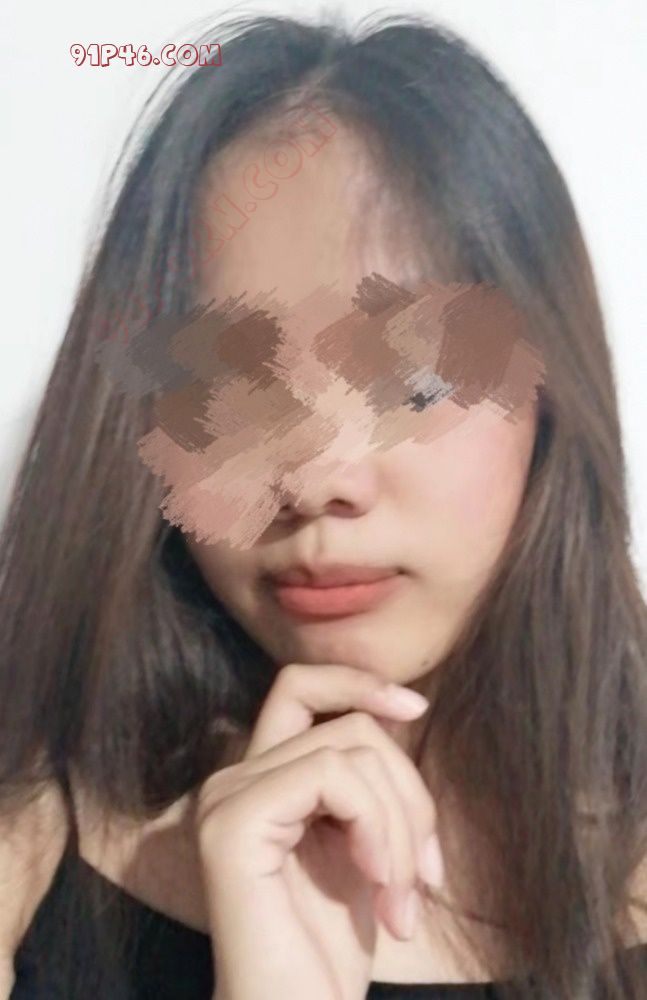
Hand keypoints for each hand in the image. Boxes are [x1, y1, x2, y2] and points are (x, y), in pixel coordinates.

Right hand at [195, 664, 444, 999]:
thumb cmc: (332, 950)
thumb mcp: (364, 843)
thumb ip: (366, 780)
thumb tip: (400, 709)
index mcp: (260, 780)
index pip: (300, 687)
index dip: (357, 682)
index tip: (415, 707)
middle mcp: (233, 779)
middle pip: (349, 725)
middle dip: (409, 794)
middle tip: (425, 876)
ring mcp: (227, 797)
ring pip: (350, 748)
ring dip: (402, 825)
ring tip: (404, 899)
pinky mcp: (233, 821)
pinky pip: (330, 774)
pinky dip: (377, 826)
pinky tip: (380, 886)